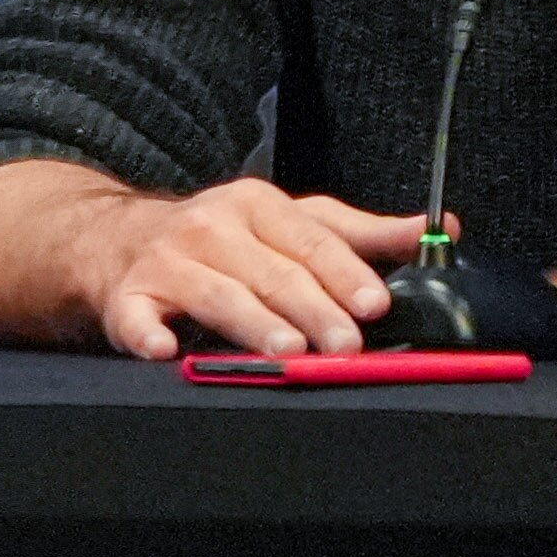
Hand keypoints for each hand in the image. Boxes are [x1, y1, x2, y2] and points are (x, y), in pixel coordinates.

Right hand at [79, 178, 426, 357]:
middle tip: (345, 344)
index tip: (374, 304)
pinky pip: (137, 318)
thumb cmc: (220, 238)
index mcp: (255, 205)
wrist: (115, 239)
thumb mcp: (290, 222)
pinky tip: (165, 350)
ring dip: (252, 324)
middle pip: (271, 273)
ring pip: (218, 295)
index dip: (345, 274)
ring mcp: (166, 262)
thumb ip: (361, 234)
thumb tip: (440, 230)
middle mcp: (210, 227)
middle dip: (312, 309)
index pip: (311, 241)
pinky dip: (148, 334)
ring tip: (286, 352)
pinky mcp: (125, 297)